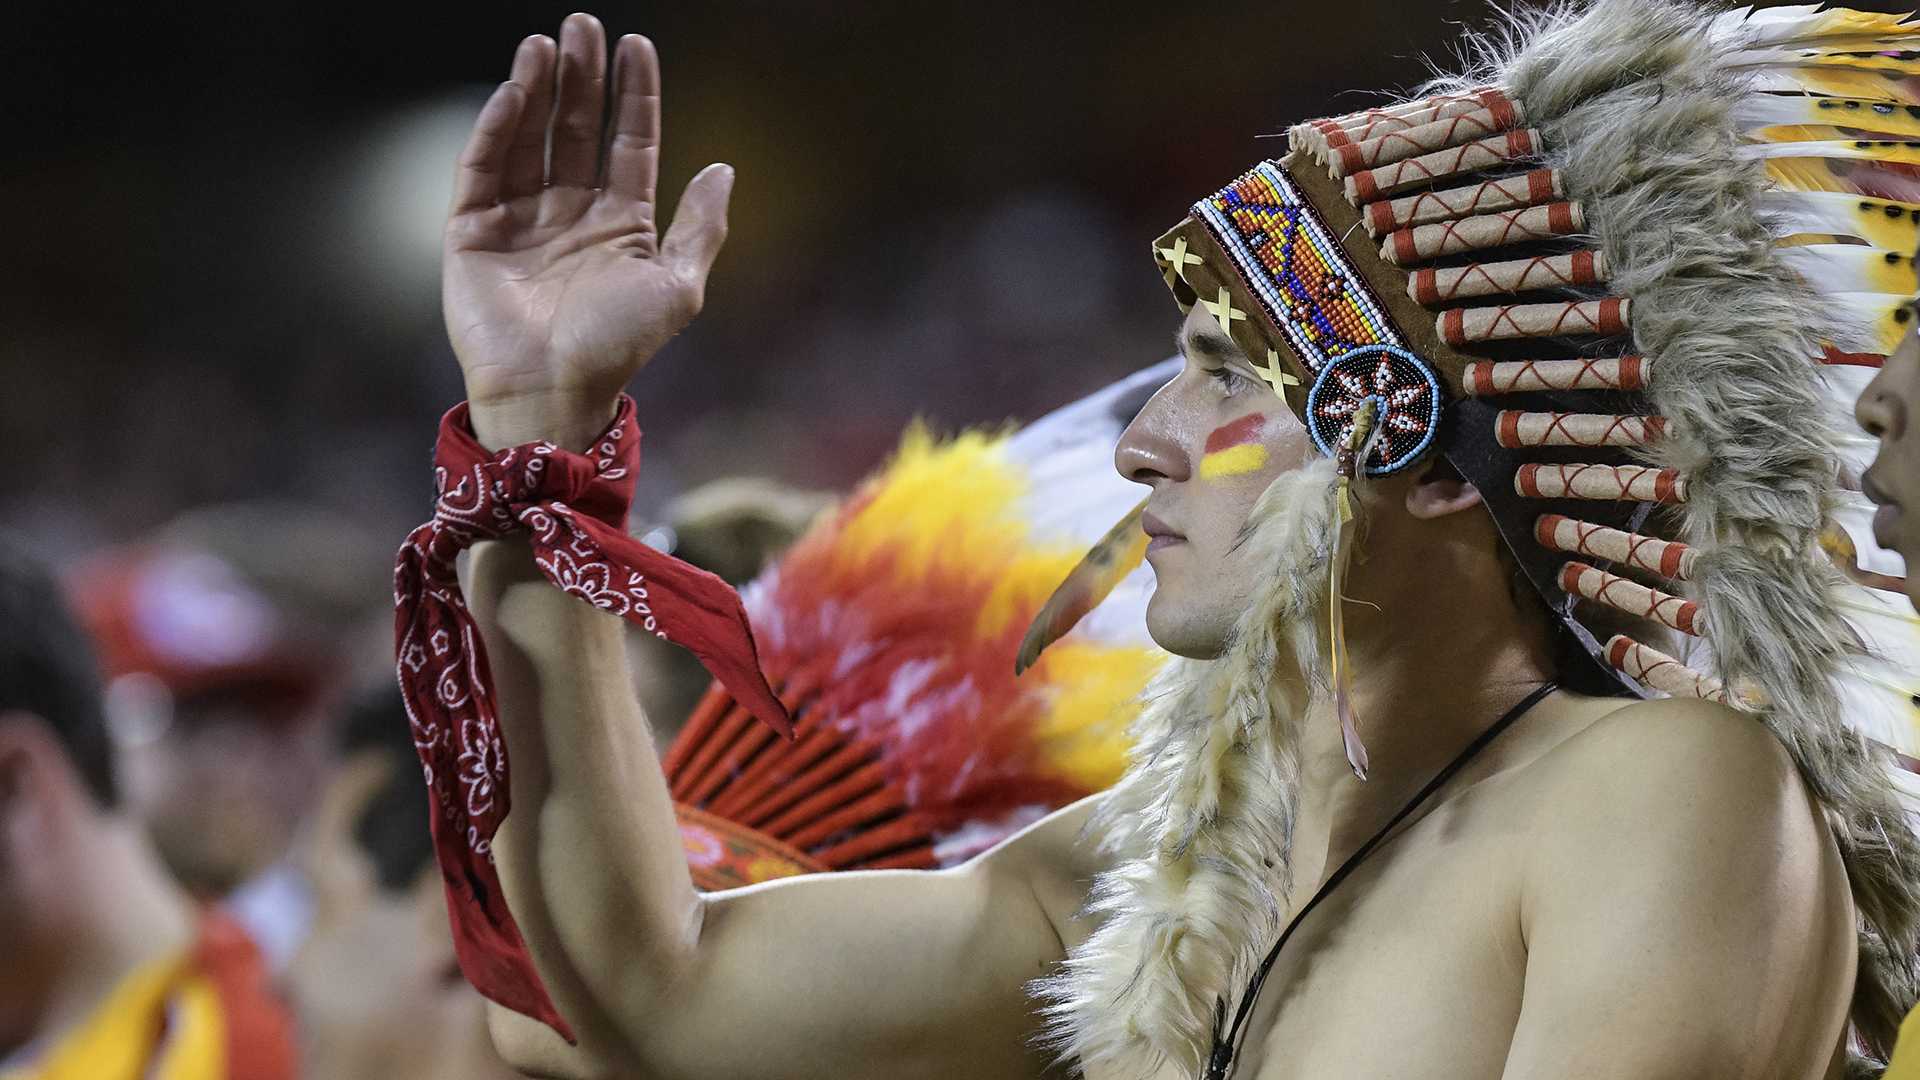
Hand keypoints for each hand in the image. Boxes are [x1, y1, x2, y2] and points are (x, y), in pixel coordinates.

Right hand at [443, 13, 732, 449]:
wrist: (554, 390)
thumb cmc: (619, 347)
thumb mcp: (679, 287)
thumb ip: (700, 228)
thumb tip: (724, 167)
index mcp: (621, 223)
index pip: (629, 143)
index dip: (633, 95)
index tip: (638, 44)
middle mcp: (571, 213)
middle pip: (577, 128)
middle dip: (582, 77)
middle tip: (584, 24)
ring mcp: (520, 218)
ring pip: (530, 138)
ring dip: (538, 89)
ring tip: (547, 43)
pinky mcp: (473, 230)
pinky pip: (484, 167)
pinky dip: (498, 127)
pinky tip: (516, 91)